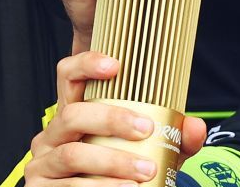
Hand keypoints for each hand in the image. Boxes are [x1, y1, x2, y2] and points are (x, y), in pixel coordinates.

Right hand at [25, 50, 207, 186]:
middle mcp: (53, 134)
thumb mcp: (149, 153)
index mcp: (73, 114)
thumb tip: (195, 127)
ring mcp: (44, 162)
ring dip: (112, 162)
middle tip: (146, 129)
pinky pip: (71, 185)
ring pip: (72, 154)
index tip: (115, 65)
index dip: (86, 64)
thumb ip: (172, 140)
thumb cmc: (121, 173)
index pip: (67, 76)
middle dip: (111, 119)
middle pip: (72, 114)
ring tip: (144, 173)